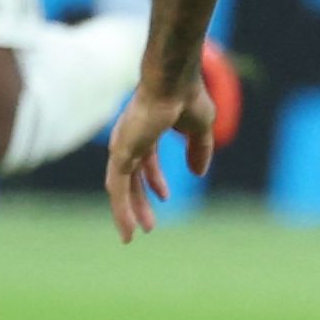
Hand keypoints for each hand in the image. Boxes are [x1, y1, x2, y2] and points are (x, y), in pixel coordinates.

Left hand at [105, 80, 218, 242]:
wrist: (174, 83)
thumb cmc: (188, 96)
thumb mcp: (201, 127)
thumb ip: (200, 150)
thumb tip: (198, 173)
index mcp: (147, 132)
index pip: (146, 162)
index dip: (155, 181)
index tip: (165, 198)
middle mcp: (130, 141)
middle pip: (132, 179)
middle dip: (140, 203)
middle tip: (149, 226)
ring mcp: (123, 148)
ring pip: (121, 188)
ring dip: (126, 213)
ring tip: (130, 236)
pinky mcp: (120, 154)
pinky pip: (118, 189)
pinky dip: (121, 210)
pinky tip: (127, 228)